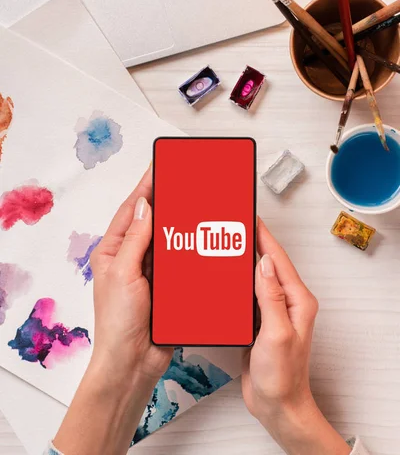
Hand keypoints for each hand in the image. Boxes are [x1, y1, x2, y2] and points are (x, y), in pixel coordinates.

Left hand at [89, 164, 172, 386]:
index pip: (131, 211)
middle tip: (182, 180)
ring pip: (166, 239)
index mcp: (113, 251)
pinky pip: (178, 260)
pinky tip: (199, 239)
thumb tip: (145, 205)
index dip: (145, 187)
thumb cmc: (118, 322)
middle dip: (164, 201)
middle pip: (150, 221)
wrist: (133, 363)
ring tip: (194, 204)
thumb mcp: (123, 274)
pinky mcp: (166, 286)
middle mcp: (130, 257)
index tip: (159, 167)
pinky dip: (187, 249)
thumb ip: (135, 240)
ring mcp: (149, 272)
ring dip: (178, 224)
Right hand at [242, 218, 350, 454]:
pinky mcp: (260, 322)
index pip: (278, 260)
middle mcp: (287, 302)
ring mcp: (273, 312)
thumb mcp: (277, 333)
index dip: (264, 237)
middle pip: (269, 264)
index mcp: (297, 301)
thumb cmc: (283, 376)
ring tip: (226, 245)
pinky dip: (237, 282)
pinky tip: (225, 277)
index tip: (250, 218)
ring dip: (243, 262)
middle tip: (234, 226)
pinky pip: (248, 295)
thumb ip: (271, 296)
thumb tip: (265, 262)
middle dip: (252, 243)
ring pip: (257, 278)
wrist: (277, 405)